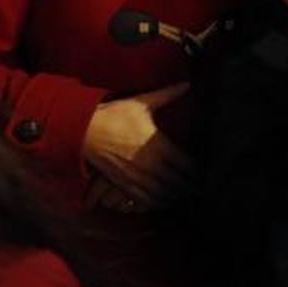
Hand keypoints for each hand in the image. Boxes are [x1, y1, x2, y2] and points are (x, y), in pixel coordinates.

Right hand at [82, 82, 192, 211]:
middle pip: (177, 182)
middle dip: (188, 185)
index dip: (196, 171)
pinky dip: (156, 202)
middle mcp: (151, 165)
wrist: (84, 131)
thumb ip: (167, 95)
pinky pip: (144, 199)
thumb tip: (187, 84)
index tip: (203, 171)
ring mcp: (137, 177)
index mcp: (159, 146)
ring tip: (182, 195)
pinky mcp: (124, 184)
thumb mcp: (142, 103)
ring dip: (174, 195)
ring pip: (162, 193)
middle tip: (196, 187)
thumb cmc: (114, 116)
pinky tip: (162, 201)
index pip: (185, 164)